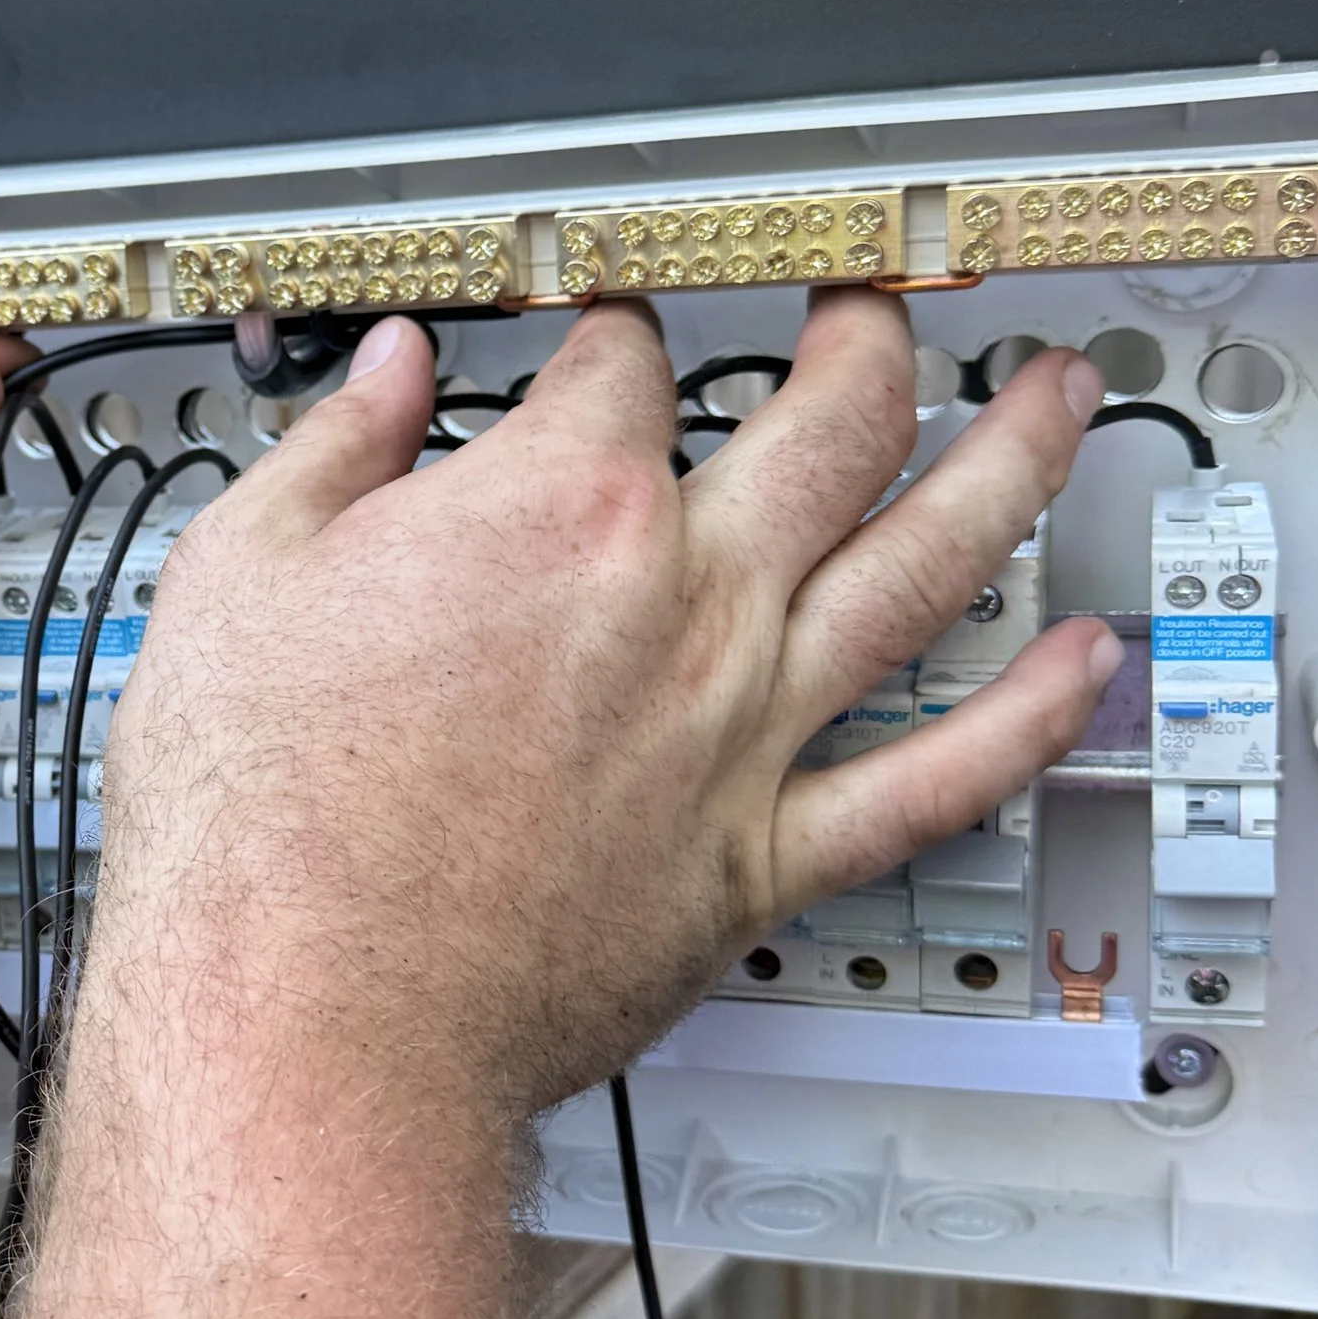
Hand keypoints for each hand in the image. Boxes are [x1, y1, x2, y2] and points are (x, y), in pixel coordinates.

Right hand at [95, 290, 1117, 1114]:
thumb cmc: (261, 820)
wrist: (308, 1010)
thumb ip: (335, 451)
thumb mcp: (238, 576)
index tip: (605, 339)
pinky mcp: (763, 858)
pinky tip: (1079, 665)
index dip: (614, 332)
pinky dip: (1025, 721)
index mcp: (557, 508)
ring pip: (927, 564)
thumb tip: (383, 374)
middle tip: (875, 308)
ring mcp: (741, 728)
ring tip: (1058, 401)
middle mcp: (683, 601)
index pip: (623, 367)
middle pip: (831, 422)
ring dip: (1011, 463)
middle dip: (864, 337)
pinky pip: (936, 781)